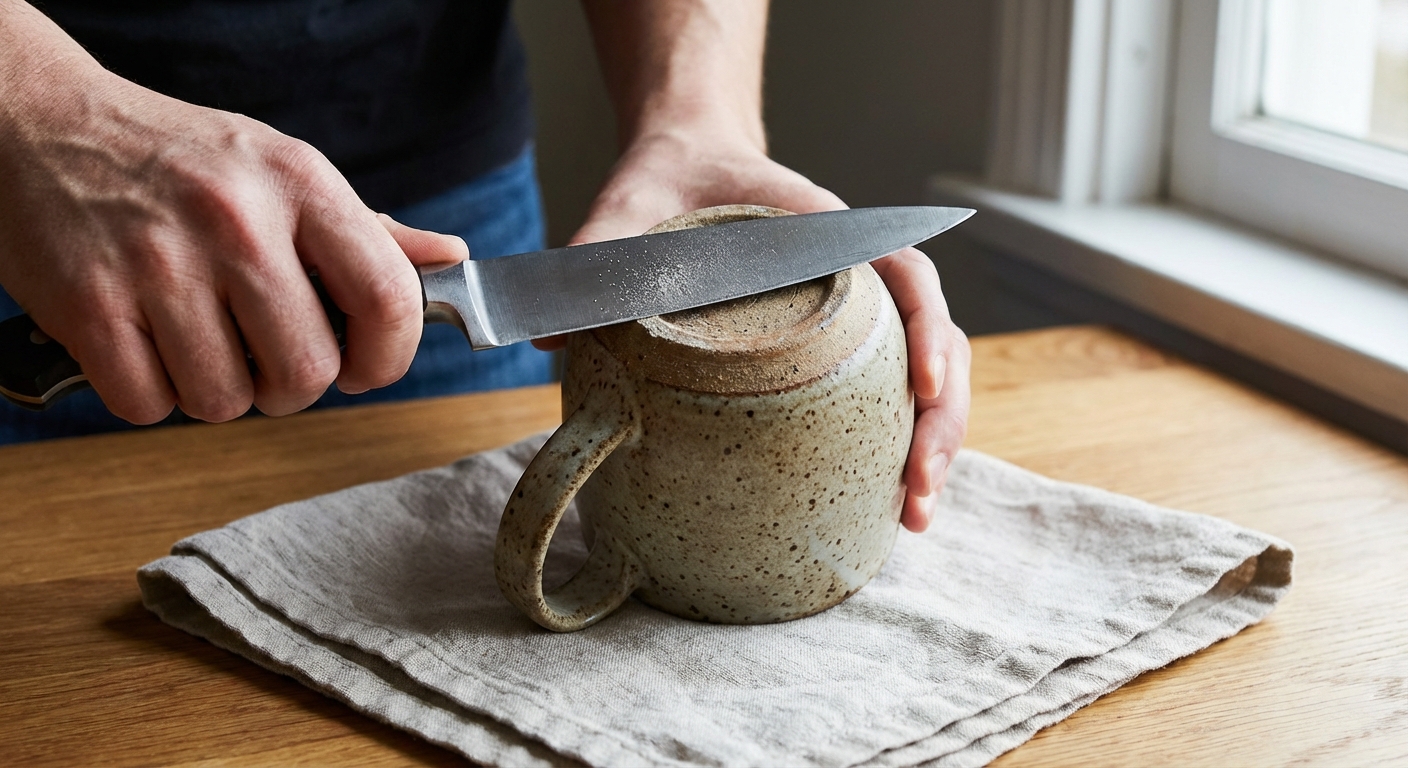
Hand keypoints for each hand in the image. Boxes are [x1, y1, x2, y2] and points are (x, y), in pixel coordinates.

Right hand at [0, 60, 464, 423]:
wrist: (41, 122)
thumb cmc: (180, 159)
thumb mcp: (283, 170)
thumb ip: (368, 230)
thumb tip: (449, 260)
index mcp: (301, 184)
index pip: (388, 299)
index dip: (388, 357)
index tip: (364, 366)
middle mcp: (237, 221)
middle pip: (307, 372)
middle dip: (291, 386)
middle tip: (264, 357)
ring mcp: (160, 263)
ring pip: (227, 401)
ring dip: (217, 392)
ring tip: (198, 340)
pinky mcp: (89, 303)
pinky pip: (149, 404)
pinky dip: (150, 394)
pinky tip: (145, 345)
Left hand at [538, 130, 970, 531]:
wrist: (690, 161)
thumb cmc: (674, 180)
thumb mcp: (634, 204)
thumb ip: (601, 249)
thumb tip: (547, 332)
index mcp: (827, 231)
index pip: (906, 273)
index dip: (924, 330)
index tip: (923, 387)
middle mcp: (859, 273)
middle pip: (936, 340)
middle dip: (941, 419)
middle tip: (918, 490)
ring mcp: (856, 312)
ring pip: (928, 374)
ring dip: (932, 443)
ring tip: (913, 516)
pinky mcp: (839, 345)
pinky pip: (886, 391)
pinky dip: (896, 442)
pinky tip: (887, 498)